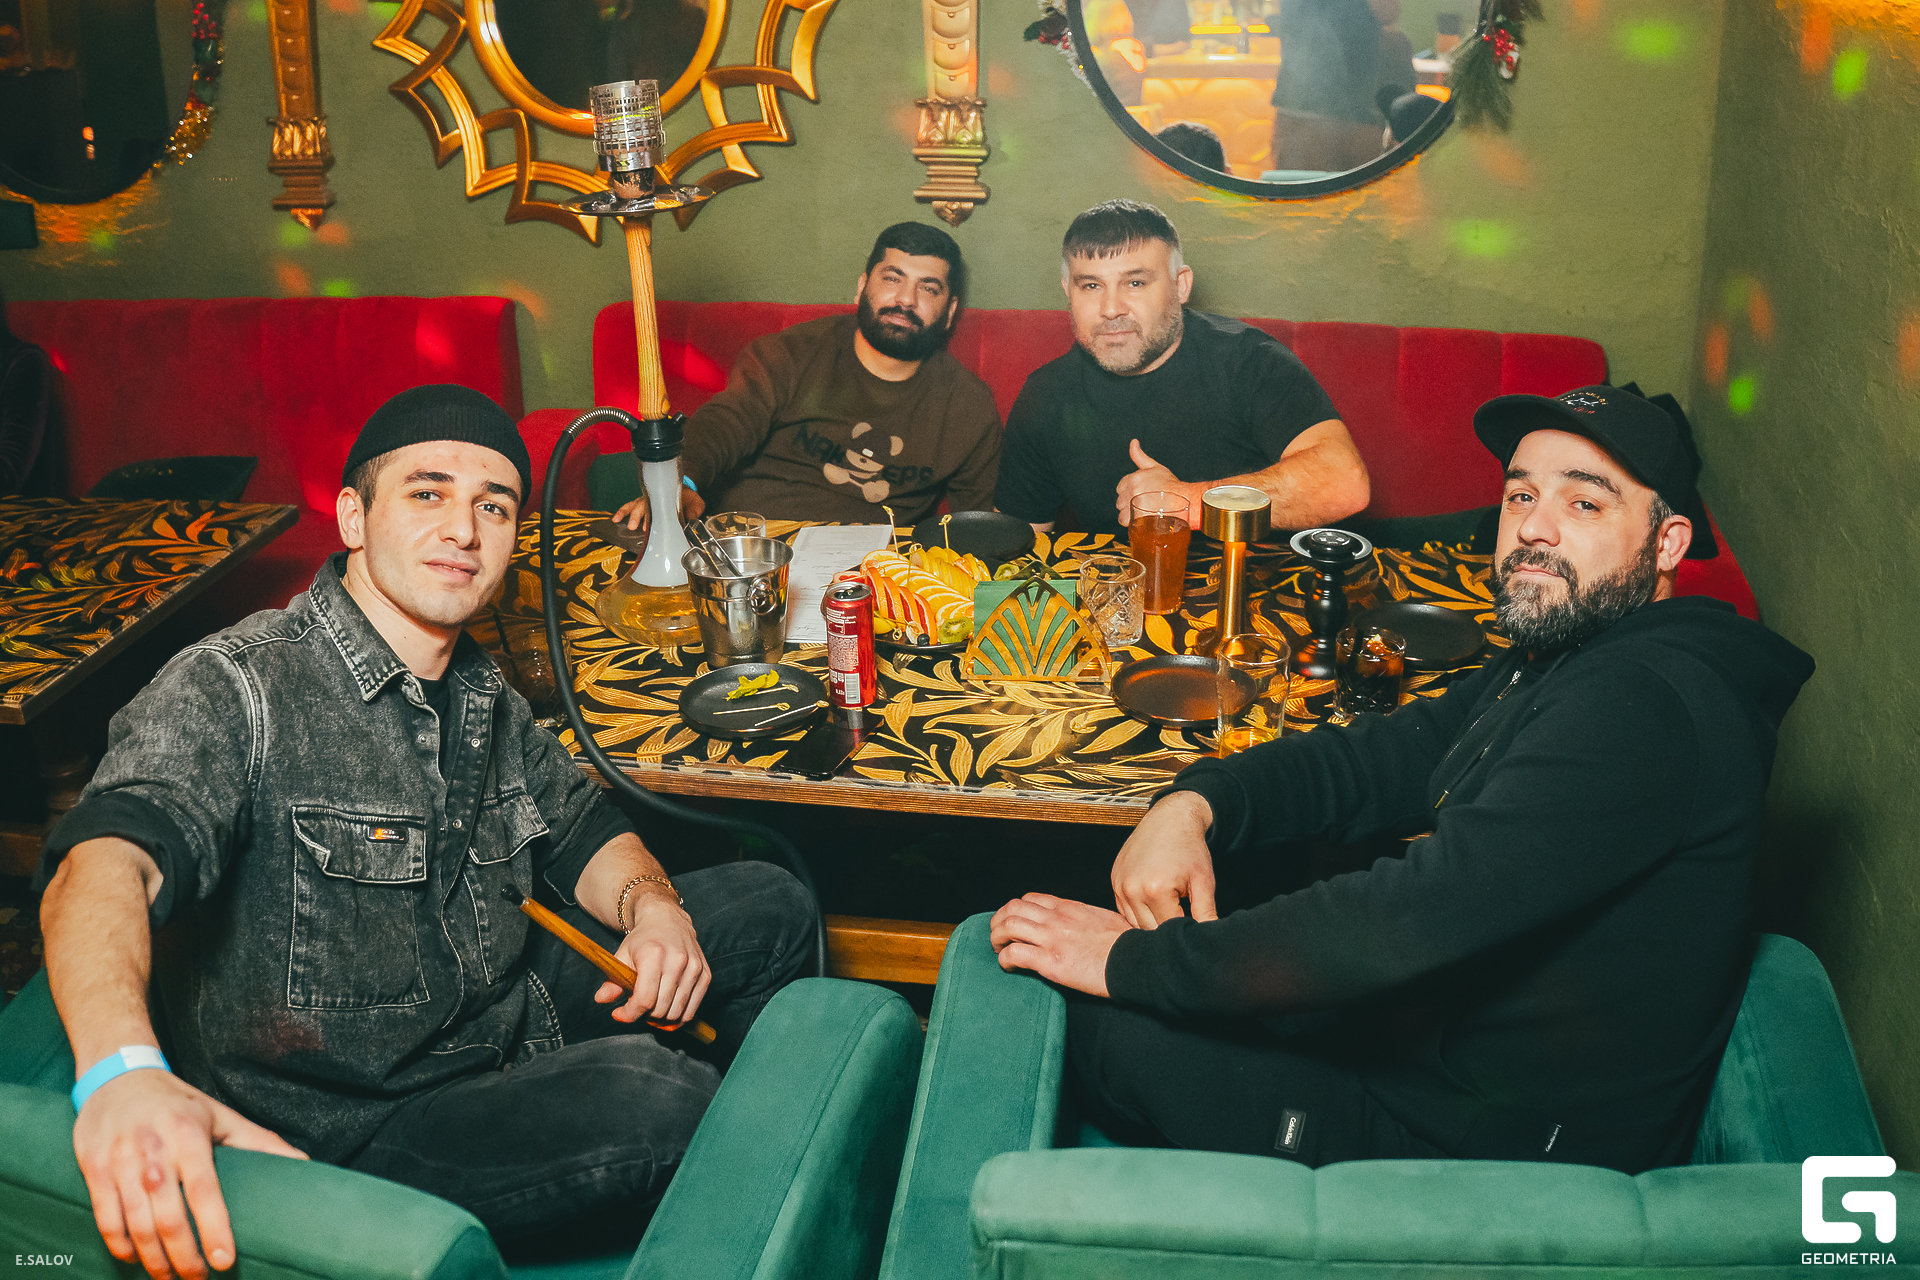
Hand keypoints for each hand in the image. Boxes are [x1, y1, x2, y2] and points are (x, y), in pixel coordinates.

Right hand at [73, 1067, 307, 1278]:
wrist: (117, 1079)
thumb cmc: (178, 1104)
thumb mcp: (221, 1116)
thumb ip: (260, 1142)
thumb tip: (304, 1164)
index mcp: (189, 1136)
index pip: (205, 1191)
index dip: (214, 1228)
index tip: (224, 1261)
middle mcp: (153, 1151)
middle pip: (168, 1217)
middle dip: (183, 1256)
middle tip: (198, 1278)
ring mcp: (119, 1162)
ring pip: (135, 1224)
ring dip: (152, 1259)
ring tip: (169, 1277)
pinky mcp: (94, 1169)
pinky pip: (105, 1218)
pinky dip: (120, 1245)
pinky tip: (135, 1258)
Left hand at [600, 888, 710, 1027]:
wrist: (667, 920)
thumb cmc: (643, 940)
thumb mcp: (622, 956)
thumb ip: (612, 981)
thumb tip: (601, 999)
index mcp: (653, 954)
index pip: (644, 999)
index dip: (630, 1014)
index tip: (619, 1014)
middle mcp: (677, 960)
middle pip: (660, 1009)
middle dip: (644, 1016)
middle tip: (637, 1008)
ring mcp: (694, 968)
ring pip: (677, 1013)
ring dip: (661, 1019)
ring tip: (651, 1008)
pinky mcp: (705, 974)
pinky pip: (692, 1009)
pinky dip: (678, 1016)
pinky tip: (667, 1009)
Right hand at [612, 486, 705, 532]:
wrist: (686, 492)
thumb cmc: (690, 500)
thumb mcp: (696, 505)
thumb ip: (693, 512)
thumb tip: (689, 520)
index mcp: (670, 498)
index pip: (659, 507)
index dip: (653, 517)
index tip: (647, 526)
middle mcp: (657, 498)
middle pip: (645, 506)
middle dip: (638, 516)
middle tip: (633, 527)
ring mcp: (649, 500)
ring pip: (636, 505)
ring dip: (628, 513)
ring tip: (619, 521)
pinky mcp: (643, 504)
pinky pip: (631, 506)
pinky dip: (623, 511)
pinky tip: (616, 519)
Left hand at [989, 894, 1129, 996]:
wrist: (1138, 961)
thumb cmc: (1128, 945)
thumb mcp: (1106, 920)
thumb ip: (1088, 920)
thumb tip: (1086, 927)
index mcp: (1070, 908)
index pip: (1031, 899)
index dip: (1016, 910)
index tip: (1015, 924)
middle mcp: (1057, 919)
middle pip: (1013, 908)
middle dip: (999, 921)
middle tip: (998, 936)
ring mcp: (1052, 938)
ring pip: (1008, 926)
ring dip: (996, 938)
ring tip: (998, 950)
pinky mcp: (1051, 961)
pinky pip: (1014, 953)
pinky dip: (1004, 959)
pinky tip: (1008, 967)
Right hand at [1112, 790, 1216, 928]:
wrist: (1171, 818)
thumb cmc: (1190, 848)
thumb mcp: (1204, 881)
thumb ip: (1206, 913)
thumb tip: (1210, 939)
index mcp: (1155, 890)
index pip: (1168, 930)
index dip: (1183, 928)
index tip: (1193, 918)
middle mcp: (1131, 889)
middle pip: (1150, 929)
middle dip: (1167, 924)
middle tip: (1182, 908)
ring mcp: (1119, 884)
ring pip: (1135, 922)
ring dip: (1152, 919)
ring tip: (1168, 901)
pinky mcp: (1114, 880)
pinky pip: (1125, 909)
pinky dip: (1139, 909)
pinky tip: (1154, 896)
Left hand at [1114, 440, 1198, 526]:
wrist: (1186, 500)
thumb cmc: (1172, 486)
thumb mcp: (1155, 467)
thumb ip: (1140, 456)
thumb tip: (1133, 443)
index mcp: (1134, 478)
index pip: (1121, 487)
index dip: (1130, 492)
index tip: (1140, 495)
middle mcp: (1132, 490)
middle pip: (1120, 501)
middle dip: (1129, 503)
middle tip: (1145, 504)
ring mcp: (1135, 504)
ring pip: (1122, 513)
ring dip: (1130, 514)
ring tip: (1145, 512)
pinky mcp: (1138, 517)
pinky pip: (1126, 522)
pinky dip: (1132, 523)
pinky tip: (1143, 520)